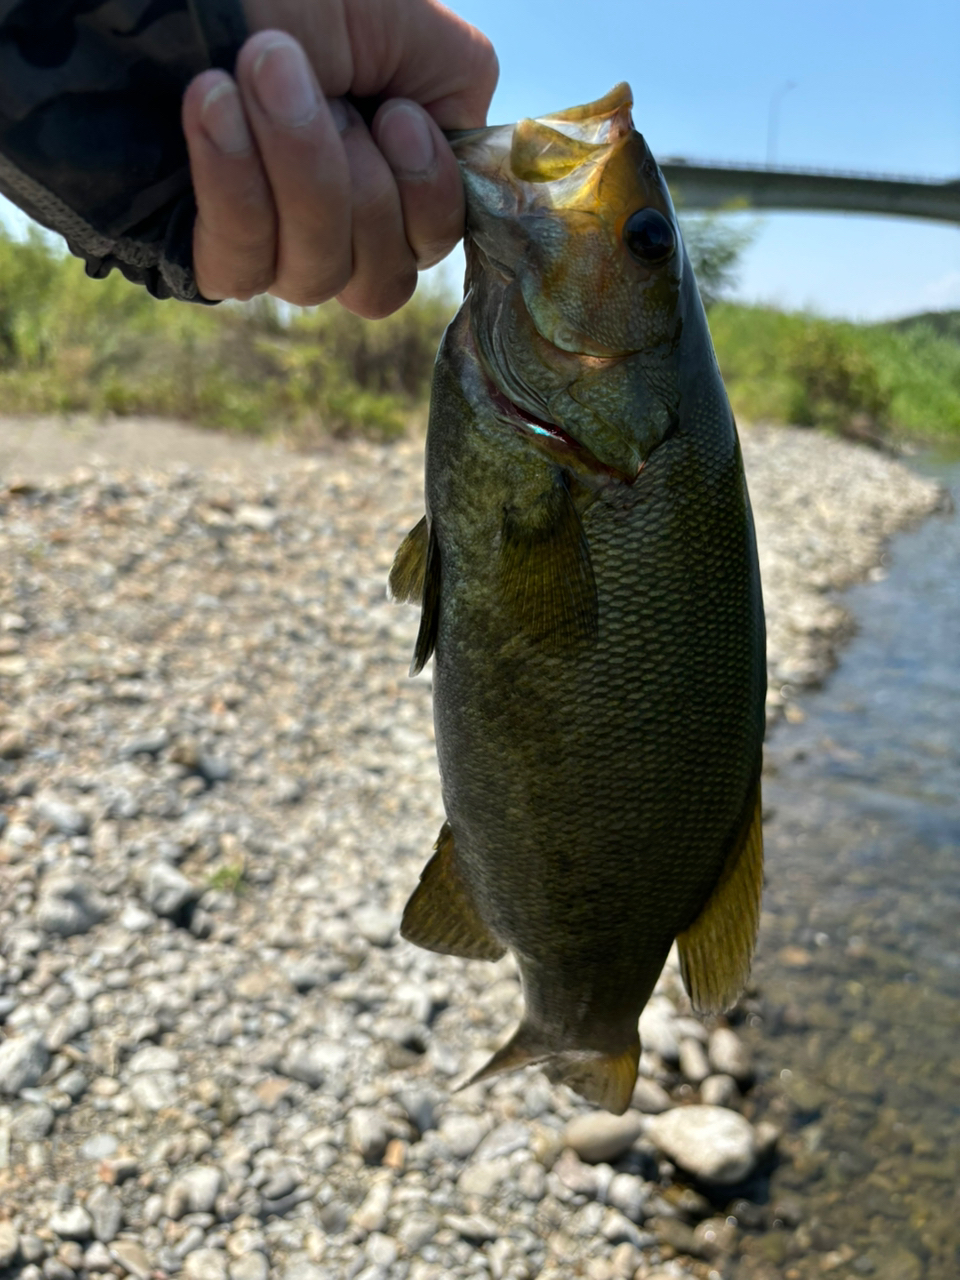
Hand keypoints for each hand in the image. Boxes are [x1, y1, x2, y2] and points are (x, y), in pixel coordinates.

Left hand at [181, 0, 497, 314]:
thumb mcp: (412, 23)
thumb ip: (459, 94)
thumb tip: (461, 150)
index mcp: (388, 178)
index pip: (428, 248)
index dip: (424, 196)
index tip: (391, 112)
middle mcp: (332, 227)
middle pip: (380, 282)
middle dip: (356, 181)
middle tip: (312, 73)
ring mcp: (268, 247)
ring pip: (315, 275)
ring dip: (297, 163)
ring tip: (261, 63)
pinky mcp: (203, 252)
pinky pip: (240, 266)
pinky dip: (235, 184)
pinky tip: (212, 102)